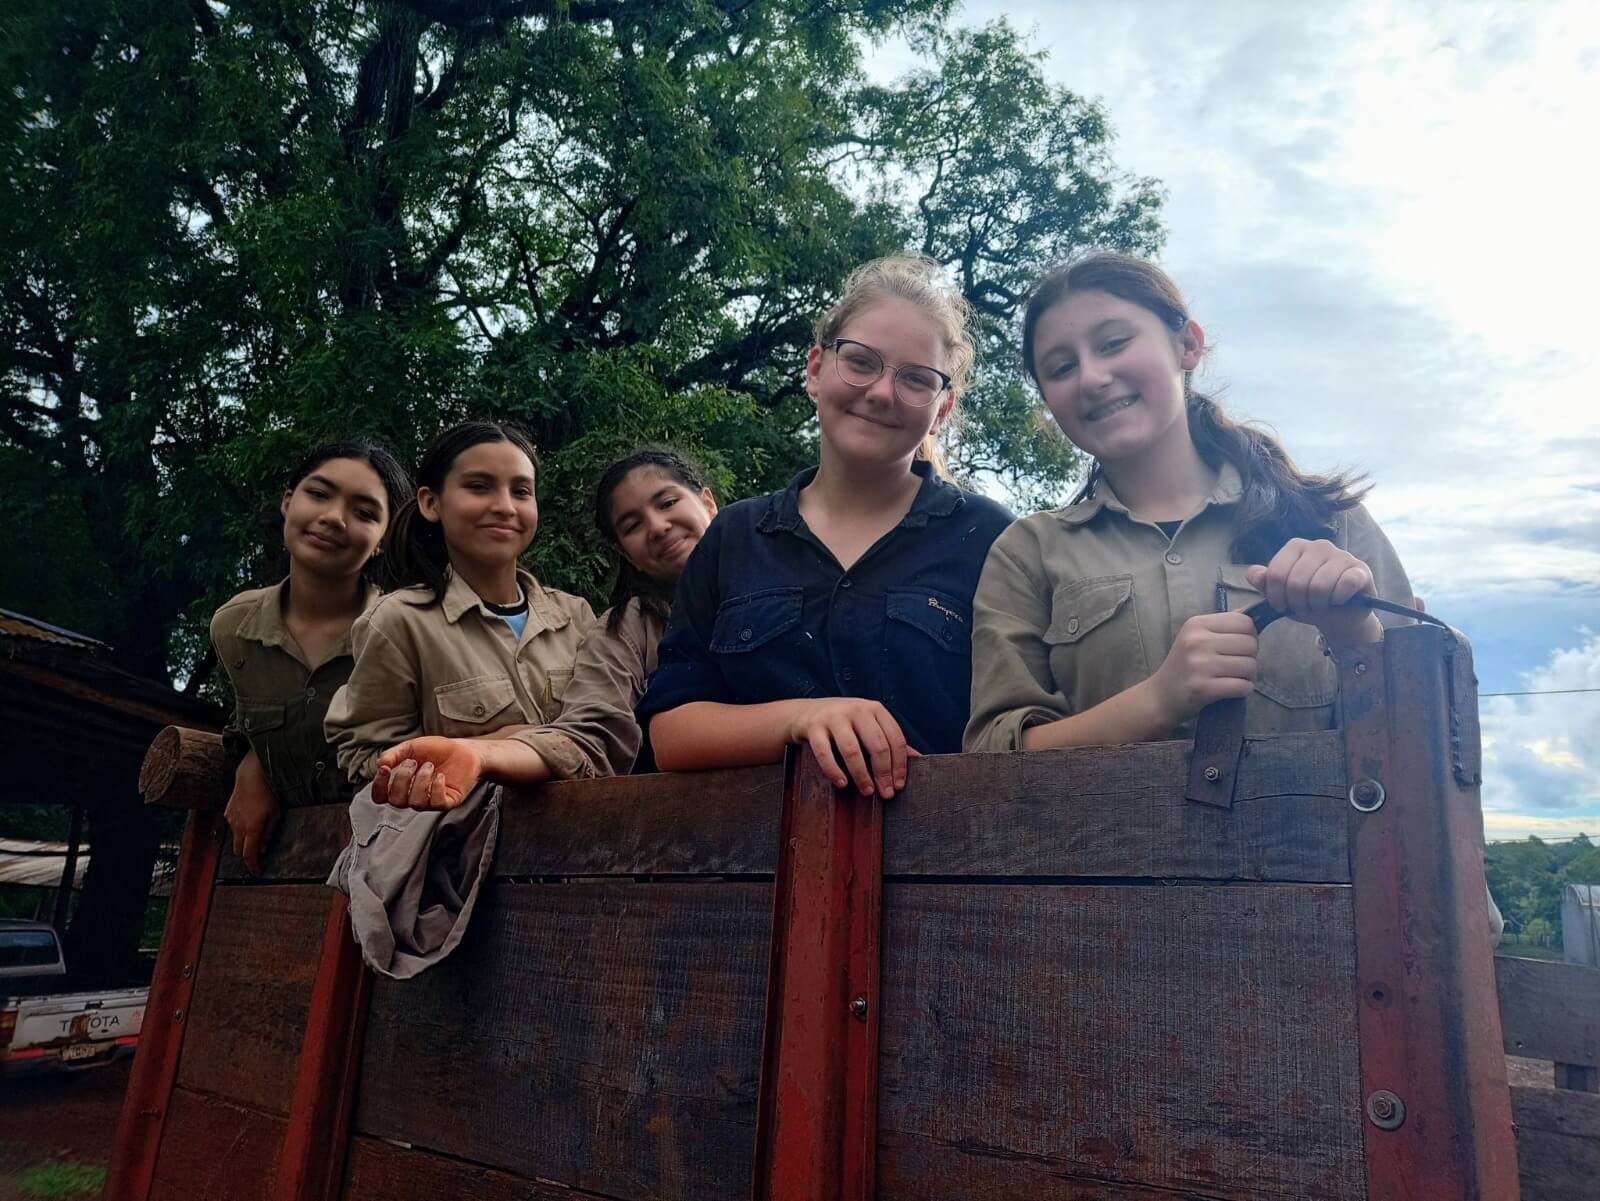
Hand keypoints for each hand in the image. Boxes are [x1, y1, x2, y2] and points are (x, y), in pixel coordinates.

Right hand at [224, 753, 280, 874]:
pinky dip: (239, 828)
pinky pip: (233, 826)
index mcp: (252, 829)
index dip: (253, 865)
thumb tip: (265, 845)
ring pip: (235, 838)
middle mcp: (238, 827)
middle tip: (258, 853)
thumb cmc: (266, 794)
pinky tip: (248, 820)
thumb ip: (269, 832)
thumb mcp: (275, 815)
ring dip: (244, 840)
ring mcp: (231, 820)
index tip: (257, 869)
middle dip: (247, 854)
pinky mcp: (227, 813)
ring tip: (256, 832)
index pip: (249, 855)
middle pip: (239, 850)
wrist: (251, 777)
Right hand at [373, 737, 483, 809]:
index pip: (380, 796)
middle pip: (396, 801)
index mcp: (401, 785)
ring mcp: (429, 801)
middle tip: (413, 763)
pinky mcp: (446, 802)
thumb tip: (380, 764)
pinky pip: (435, 804)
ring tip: (429, 766)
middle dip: (402, 779)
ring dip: (421, 781)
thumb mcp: (411, 747)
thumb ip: (394, 754)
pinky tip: (440, 775)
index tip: (385, 769)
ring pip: (415, 803)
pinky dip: (436, 788)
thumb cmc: (437, 750)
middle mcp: (413, 796)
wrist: (463, 750)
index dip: (379, 786)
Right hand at [784, 698, 913, 798]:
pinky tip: (842, 783)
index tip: (899, 785)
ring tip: (867, 791)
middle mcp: (856, 709)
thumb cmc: (845, 724)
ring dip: (861, 774)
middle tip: (885, 793)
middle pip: (877, 745)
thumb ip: (889, 741)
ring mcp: (834, 716)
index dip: (900, 765)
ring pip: (852, 750)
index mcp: (875, 709)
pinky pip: (824, 753)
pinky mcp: (814, 726)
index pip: (895, 738)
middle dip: (883, 773)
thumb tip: (918, 760)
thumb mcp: (869, 726)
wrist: (807, 713)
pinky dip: (834, 770)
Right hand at [1146, 611, 1259, 726]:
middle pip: (1250, 644)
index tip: (1240, 647)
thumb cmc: (1185, 664)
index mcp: (1197, 624)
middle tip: (1239, 665)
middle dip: (1251, 657)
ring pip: (1250, 666)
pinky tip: (1234, 689)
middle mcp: (1197, 641)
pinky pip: (1242, 686)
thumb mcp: (1197, 636)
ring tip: (1236, 678)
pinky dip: (1245, 689)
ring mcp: (1199, 665)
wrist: (1162, 695)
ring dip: (1249, 675)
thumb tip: (1256, 611)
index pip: (1245, 622)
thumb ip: (1224, 625)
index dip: (1251, 635)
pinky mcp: (1202, 688)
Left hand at [1246, 538, 1381, 645]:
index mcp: (1296, 546)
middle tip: (1305, 607)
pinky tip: (1339, 601)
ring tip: (1320, 606)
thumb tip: (1254, 573)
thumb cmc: (1308, 601)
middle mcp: (1319, 545)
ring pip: (1319, 585)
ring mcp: (1341, 555)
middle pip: (1296, 581)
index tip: (1282, 606)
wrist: (1340, 616)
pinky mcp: (1360, 569)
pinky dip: (1337, 600)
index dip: (1276, 597)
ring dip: (1317, 605)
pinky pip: (1344, 585)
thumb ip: (1265, 583)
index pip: (1275, 573)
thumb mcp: (1281, 595)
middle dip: (1298, 603)